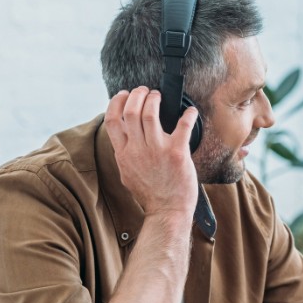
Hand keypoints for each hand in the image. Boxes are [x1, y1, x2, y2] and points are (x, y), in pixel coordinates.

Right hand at [104, 87, 198, 219]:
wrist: (167, 211)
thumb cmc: (150, 193)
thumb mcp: (127, 173)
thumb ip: (124, 153)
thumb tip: (122, 136)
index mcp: (123, 154)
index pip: (112, 120)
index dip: (117, 102)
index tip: (124, 95)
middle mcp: (137, 150)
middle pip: (131, 110)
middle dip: (137, 94)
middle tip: (145, 91)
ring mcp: (157, 150)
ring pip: (150, 112)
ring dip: (155, 99)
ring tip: (158, 96)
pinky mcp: (177, 152)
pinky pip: (183, 125)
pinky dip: (188, 114)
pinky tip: (190, 111)